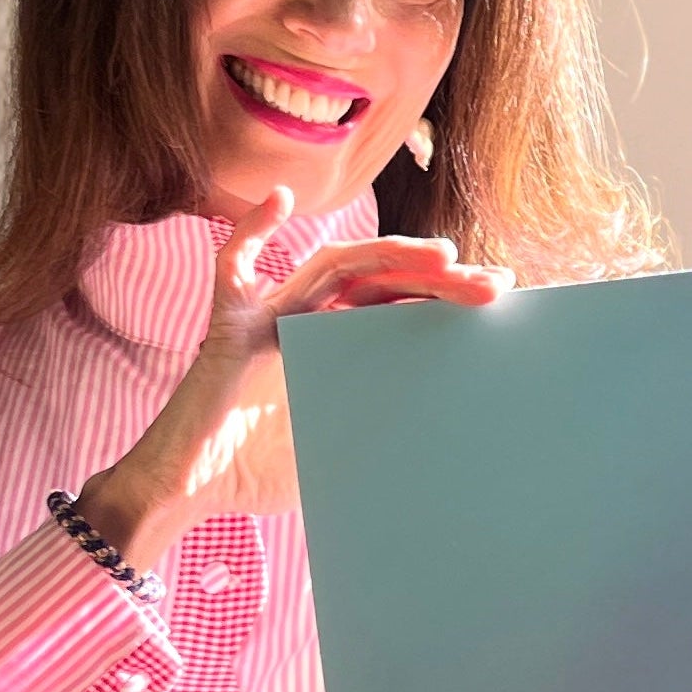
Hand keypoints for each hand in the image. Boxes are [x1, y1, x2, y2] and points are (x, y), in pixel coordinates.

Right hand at [79, 186, 504, 553]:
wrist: (192, 491)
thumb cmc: (258, 475)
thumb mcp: (345, 454)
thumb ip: (385, 435)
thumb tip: (447, 447)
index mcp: (341, 347)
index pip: (402, 305)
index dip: (449, 296)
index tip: (499, 297)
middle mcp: (309, 322)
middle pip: (382, 281)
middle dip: (439, 278)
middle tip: (494, 283)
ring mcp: (269, 318)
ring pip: (334, 266)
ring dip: (389, 253)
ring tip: (443, 255)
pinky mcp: (228, 326)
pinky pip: (232, 267)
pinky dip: (249, 230)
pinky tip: (278, 200)